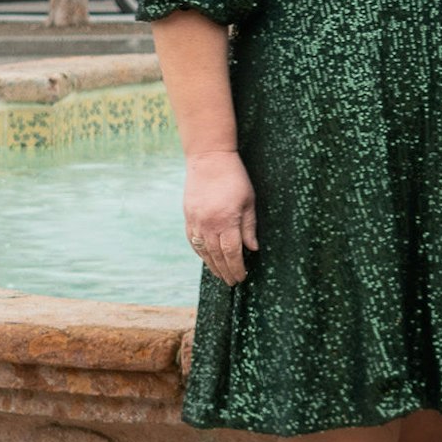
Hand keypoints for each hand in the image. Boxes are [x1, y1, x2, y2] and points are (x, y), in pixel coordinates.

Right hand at [184, 151, 257, 284]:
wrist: (209, 159)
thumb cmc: (234, 178)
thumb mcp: (248, 201)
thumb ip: (249, 226)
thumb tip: (253, 249)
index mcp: (226, 220)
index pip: (232, 253)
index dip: (237, 267)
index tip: (242, 277)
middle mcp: (208, 224)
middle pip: (217, 256)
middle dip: (225, 271)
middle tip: (232, 282)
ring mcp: (195, 221)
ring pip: (203, 251)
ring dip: (212, 266)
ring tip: (220, 275)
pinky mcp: (188, 217)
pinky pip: (193, 241)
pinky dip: (200, 253)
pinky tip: (207, 259)